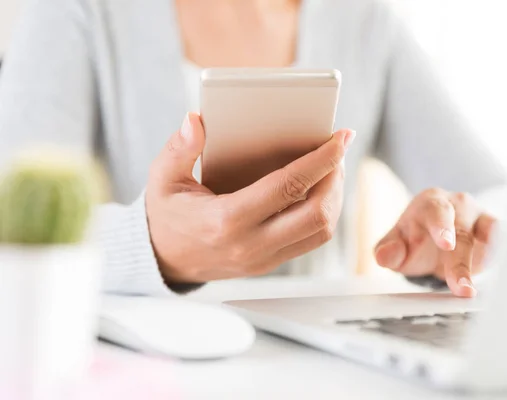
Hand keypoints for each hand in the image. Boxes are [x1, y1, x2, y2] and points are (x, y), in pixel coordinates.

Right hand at [146, 113, 354, 283]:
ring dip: (334, 199)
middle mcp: (251, 244)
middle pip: (316, 215)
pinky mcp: (269, 263)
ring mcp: (263, 258)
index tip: (340, 138)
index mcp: (226, 219)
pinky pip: (310, 241)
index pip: (288, 187)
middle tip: (337, 152)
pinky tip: (318, 192)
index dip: (321, 160)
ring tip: (331, 170)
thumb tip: (195, 121)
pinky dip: (323, 214)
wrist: (163, 261)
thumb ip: (178, 149)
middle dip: (335, 179)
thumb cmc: (166, 216)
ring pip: (320, 232)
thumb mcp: (162, 180)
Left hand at [374, 189, 495, 297]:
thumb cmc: (413, 240)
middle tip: (461, 287)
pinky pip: (502, 242)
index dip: (442, 227)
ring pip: (488, 235)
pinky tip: (494, 281)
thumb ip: (387, 251)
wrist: (433, 241)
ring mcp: (479, 217)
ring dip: (483, 263)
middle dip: (462, 261)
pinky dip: (498, 259)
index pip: (437, 211)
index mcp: (430, 203)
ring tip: (472, 291)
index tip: (447, 245)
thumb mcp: (395, 246)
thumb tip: (386, 256)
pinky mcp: (495, 232)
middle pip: (462, 230)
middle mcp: (458, 205)